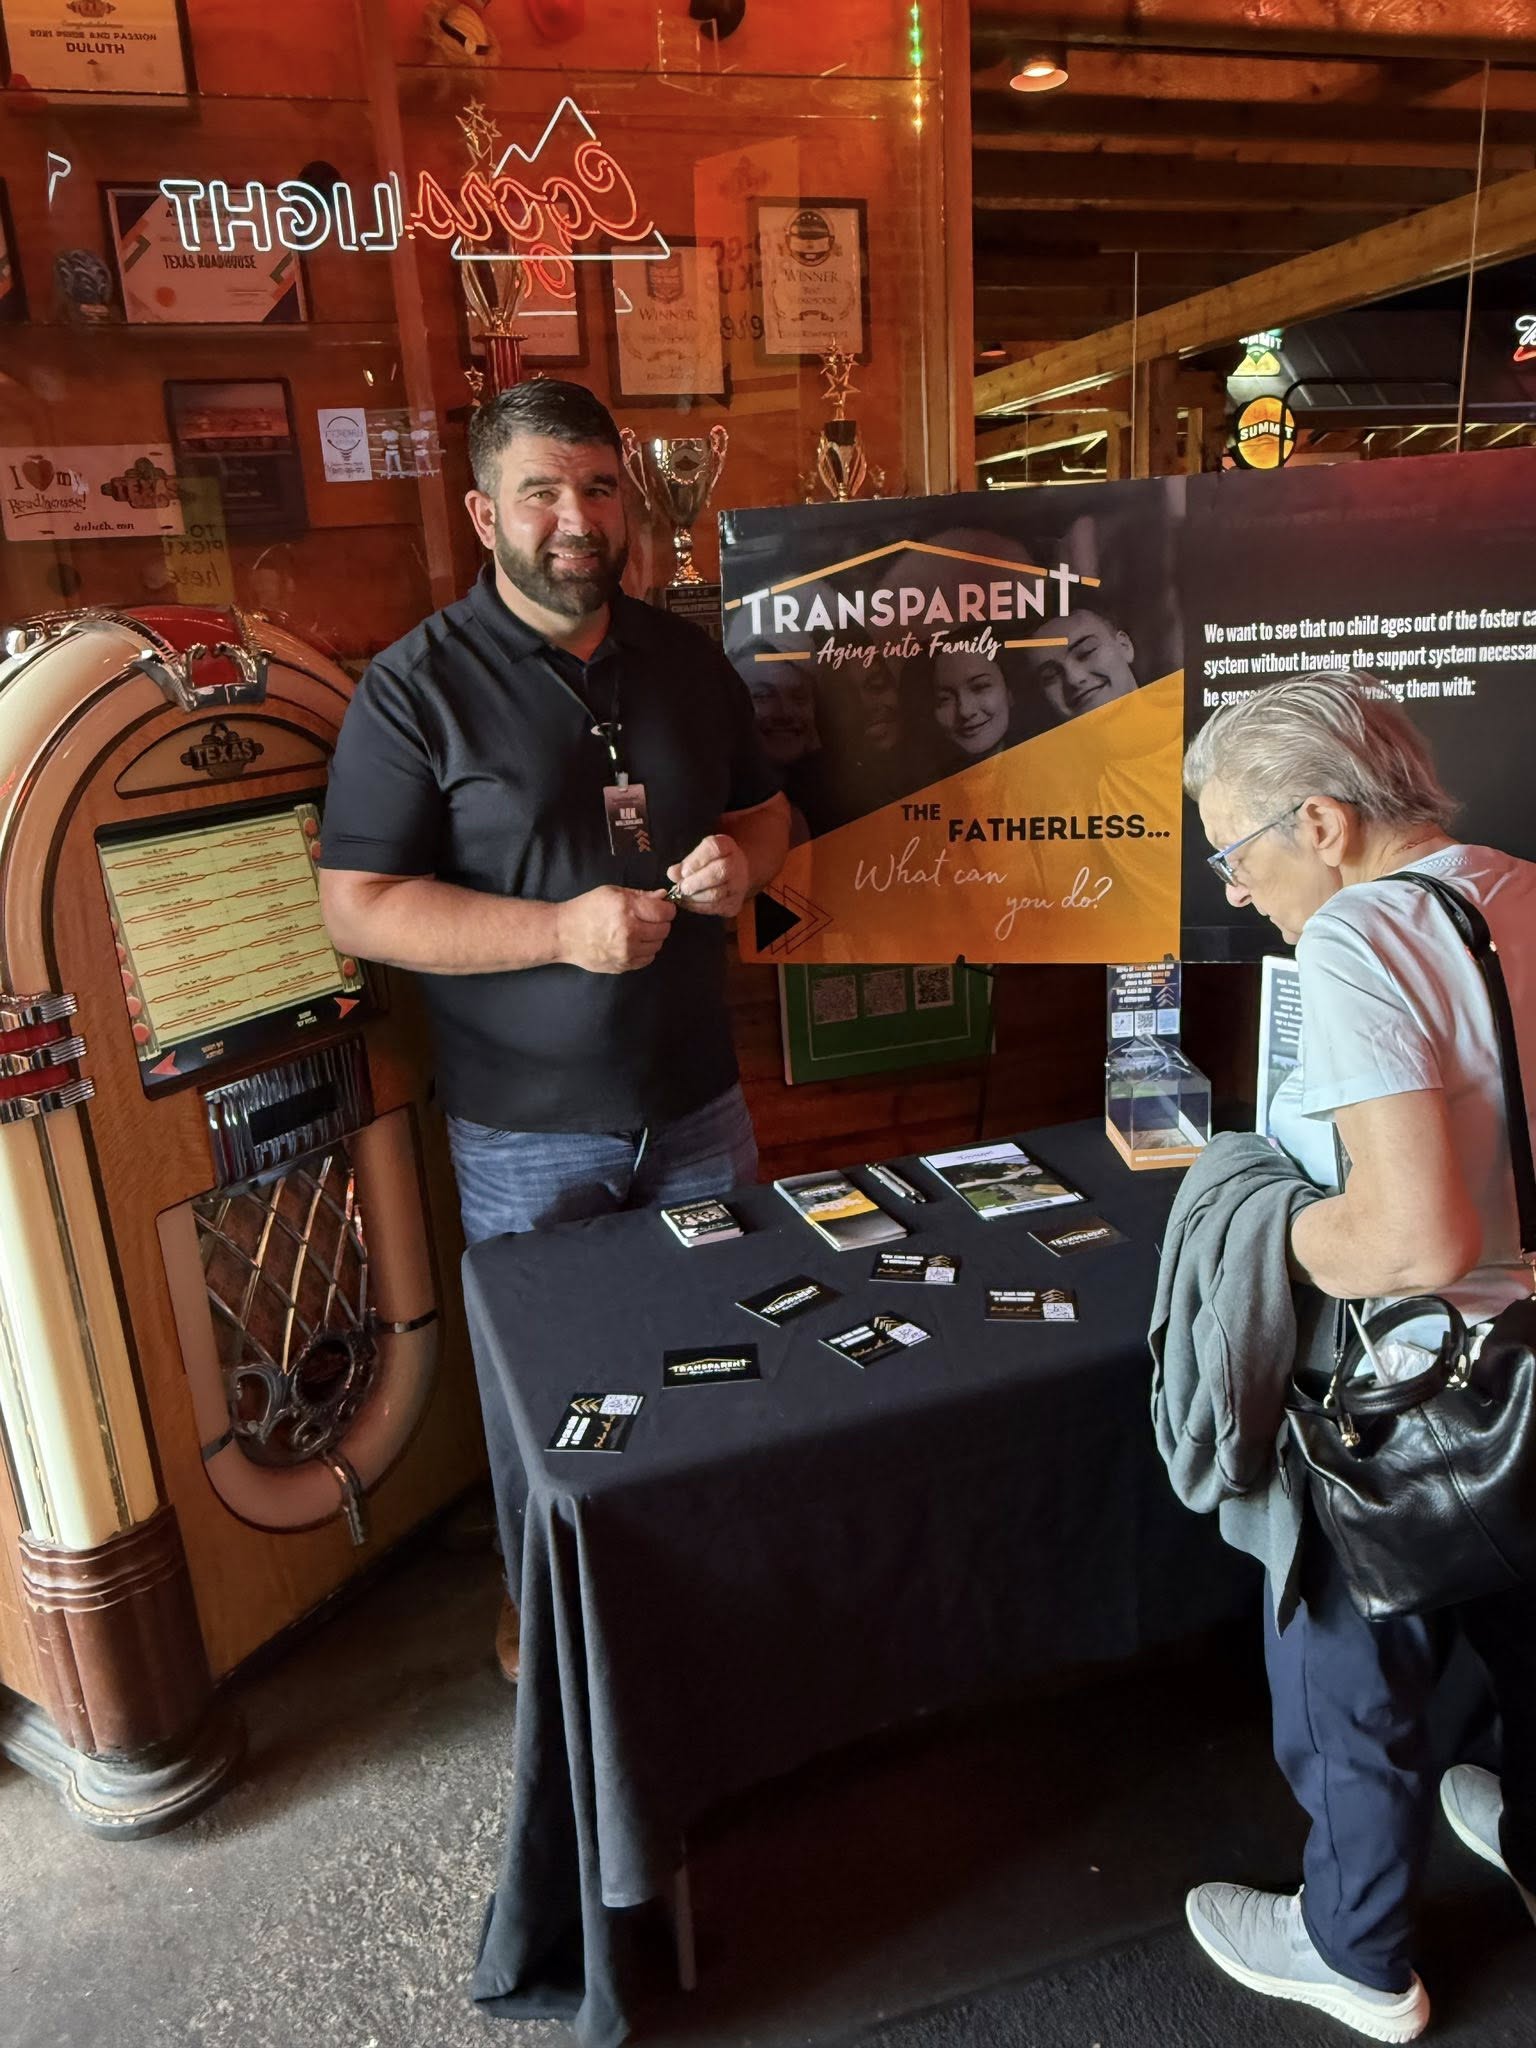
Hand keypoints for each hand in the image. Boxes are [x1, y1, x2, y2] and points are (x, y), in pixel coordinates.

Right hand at [555, 886, 675, 973]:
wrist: (563, 934)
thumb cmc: (586, 909)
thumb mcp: (611, 892)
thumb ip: (640, 894)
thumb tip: (663, 896)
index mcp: (627, 910)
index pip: (664, 912)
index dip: (666, 908)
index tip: (661, 907)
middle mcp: (630, 933)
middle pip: (664, 929)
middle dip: (661, 922)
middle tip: (649, 918)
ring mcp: (627, 952)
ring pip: (658, 945)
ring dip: (653, 937)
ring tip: (639, 930)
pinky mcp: (623, 966)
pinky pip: (648, 959)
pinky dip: (645, 951)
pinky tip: (633, 943)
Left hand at [667, 834, 749, 918]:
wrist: (734, 876)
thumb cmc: (711, 863)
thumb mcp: (699, 855)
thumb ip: (686, 863)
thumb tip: (673, 873)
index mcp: (727, 846)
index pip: (715, 848)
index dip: (697, 860)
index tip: (684, 871)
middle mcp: (737, 864)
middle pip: (720, 871)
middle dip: (696, 881)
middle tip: (682, 887)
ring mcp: (739, 885)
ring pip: (717, 893)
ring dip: (696, 897)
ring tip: (683, 896)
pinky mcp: (735, 903)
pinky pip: (717, 907)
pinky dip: (699, 907)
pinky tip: (689, 904)